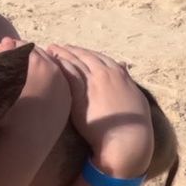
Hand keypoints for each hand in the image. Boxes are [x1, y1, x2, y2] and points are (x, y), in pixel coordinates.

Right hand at [0, 35, 68, 112]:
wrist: (24, 144)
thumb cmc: (7, 112)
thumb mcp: (4, 79)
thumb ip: (6, 56)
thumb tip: (7, 42)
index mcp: (40, 65)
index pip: (24, 48)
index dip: (11, 48)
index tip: (0, 50)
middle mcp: (57, 74)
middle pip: (41, 57)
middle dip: (26, 57)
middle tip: (10, 59)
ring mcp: (64, 89)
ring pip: (53, 70)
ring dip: (39, 68)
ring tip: (24, 73)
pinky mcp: (66, 104)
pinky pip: (59, 86)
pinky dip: (49, 82)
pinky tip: (38, 87)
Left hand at [41, 43, 152, 176]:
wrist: (126, 139)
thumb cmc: (133, 124)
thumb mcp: (135, 96)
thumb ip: (127, 80)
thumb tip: (123, 67)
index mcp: (119, 74)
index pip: (98, 57)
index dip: (85, 53)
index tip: (75, 50)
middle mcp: (106, 74)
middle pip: (84, 56)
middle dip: (70, 50)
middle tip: (57, 46)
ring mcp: (93, 82)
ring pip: (74, 62)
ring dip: (61, 54)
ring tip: (50, 49)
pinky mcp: (81, 93)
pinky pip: (68, 74)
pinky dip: (60, 66)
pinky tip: (51, 63)